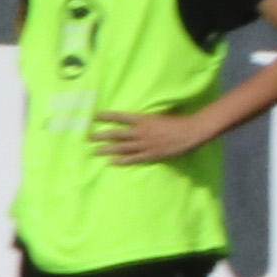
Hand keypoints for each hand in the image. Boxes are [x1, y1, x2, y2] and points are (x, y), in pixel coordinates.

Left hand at [89, 108, 230, 165]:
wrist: (189, 132)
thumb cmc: (176, 120)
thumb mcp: (158, 114)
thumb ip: (145, 118)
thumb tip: (135, 117)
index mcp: (142, 119)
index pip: (119, 117)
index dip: (106, 116)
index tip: (93, 117)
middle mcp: (140, 132)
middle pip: (116, 134)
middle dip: (100, 136)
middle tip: (87, 138)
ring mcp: (145, 144)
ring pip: (121, 147)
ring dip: (107, 149)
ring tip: (94, 151)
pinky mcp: (150, 154)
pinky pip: (133, 158)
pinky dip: (121, 160)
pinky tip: (111, 162)